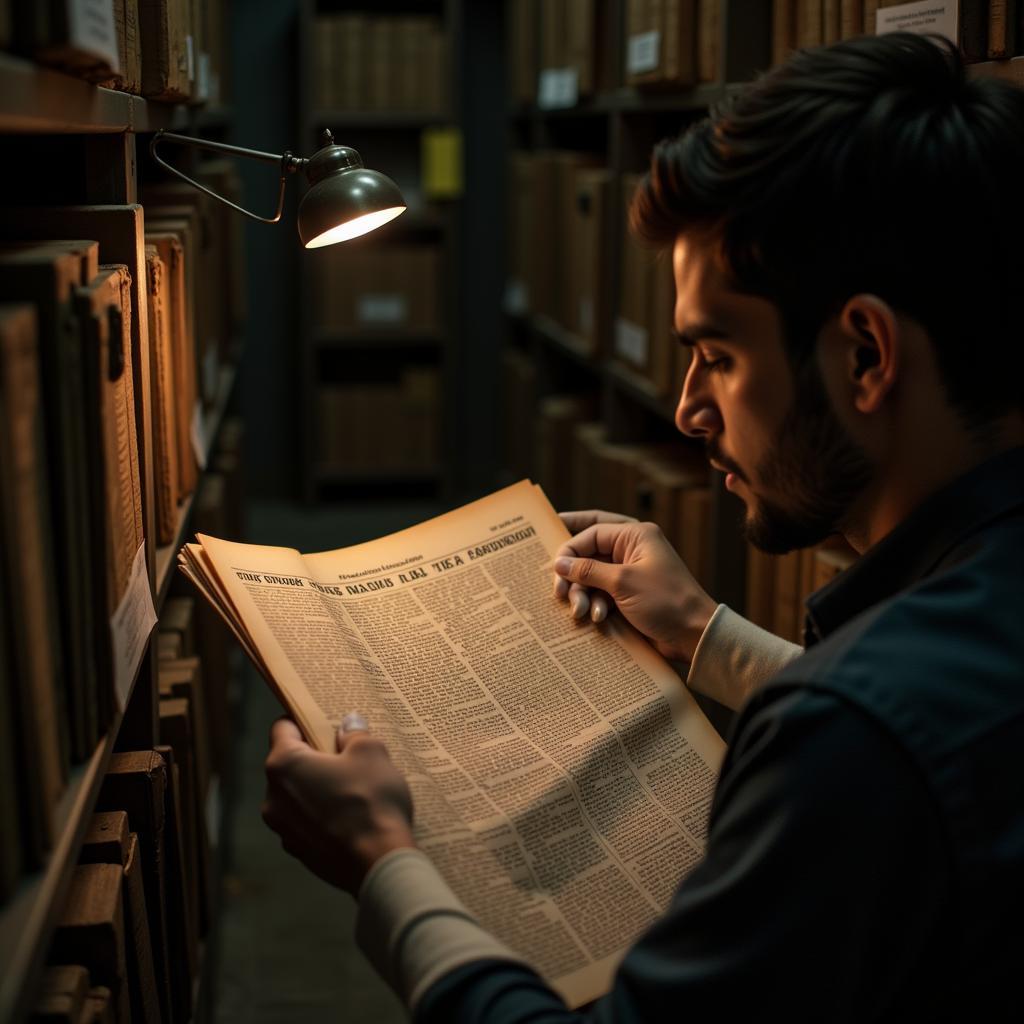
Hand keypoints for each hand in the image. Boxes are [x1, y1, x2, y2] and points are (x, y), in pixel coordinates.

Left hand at [262, 715, 414, 894]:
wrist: (378, 863)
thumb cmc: (371, 800)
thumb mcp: (371, 752)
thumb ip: (355, 733)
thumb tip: (348, 724)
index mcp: (283, 765)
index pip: (283, 728)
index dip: (305, 719)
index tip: (326, 720)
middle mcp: (272, 797)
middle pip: (290, 763)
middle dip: (316, 755)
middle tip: (348, 753)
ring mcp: (284, 829)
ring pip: (298, 795)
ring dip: (319, 787)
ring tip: (355, 786)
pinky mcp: (299, 852)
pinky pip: (308, 822)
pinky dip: (323, 815)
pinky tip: (353, 815)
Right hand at [553, 514, 716, 663]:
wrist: (693, 635)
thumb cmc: (666, 601)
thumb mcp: (622, 582)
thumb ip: (588, 570)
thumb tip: (559, 563)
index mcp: (636, 536)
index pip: (592, 531)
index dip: (570, 547)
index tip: (554, 566)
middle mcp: (632, 551)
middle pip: (589, 555)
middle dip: (574, 575)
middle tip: (560, 592)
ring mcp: (630, 574)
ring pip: (592, 577)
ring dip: (583, 594)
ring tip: (580, 611)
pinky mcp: (629, 595)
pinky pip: (601, 594)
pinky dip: (595, 605)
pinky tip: (597, 618)